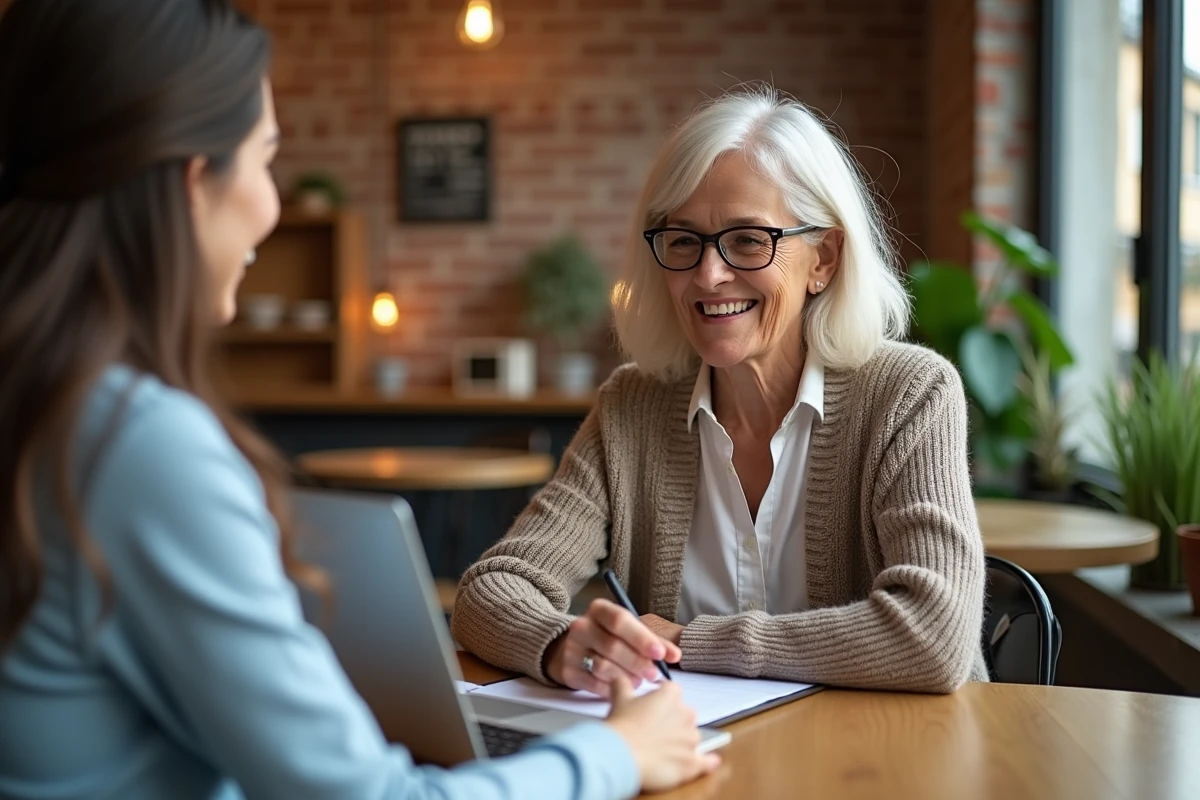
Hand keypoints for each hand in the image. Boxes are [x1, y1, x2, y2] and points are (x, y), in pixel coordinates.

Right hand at [544, 599, 680, 697]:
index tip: (660, 653)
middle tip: (655, 674)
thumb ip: (652, 641)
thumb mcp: (628, 631)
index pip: (620, 620)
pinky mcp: (567, 671)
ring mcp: (571, 649)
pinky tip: (623, 688)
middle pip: (612, 645)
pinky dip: (612, 688)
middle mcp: (581, 626)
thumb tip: (674, 655)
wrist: (572, 648)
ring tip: (639, 681)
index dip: (642, 638)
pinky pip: (593, 683)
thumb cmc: (609, 637)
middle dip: (638, 662)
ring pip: (603, 666)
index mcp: (598, 609)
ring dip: (626, 677)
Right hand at [605, 675, 719, 792]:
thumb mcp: (619, 698)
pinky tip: (710, 761)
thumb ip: (622, 684)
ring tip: (661, 749)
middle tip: (652, 729)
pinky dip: (708, 761)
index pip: (671, 691)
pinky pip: (706, 761)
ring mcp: (691, 738)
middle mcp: (686, 714)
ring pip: (691, 737)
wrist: (622, 755)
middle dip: (671, 720)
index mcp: (671, 694)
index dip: (659, 698)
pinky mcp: (692, 762)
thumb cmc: (622, 725)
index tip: (650, 704)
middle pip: (683, 714)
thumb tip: (620, 678)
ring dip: (681, 741)